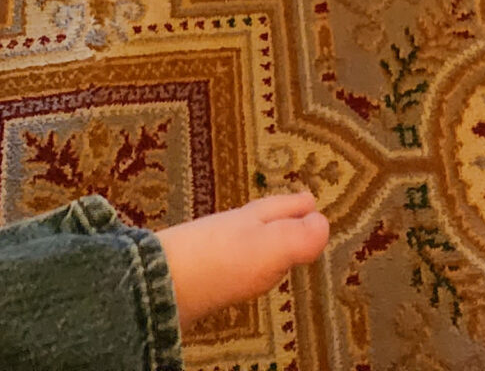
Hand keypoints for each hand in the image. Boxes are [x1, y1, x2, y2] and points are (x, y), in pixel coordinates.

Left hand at [157, 195, 327, 329]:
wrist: (160, 284)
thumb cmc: (220, 262)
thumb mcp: (268, 248)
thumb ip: (297, 238)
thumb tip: (324, 222)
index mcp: (254, 218)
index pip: (283, 206)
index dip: (299, 205)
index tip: (312, 200)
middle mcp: (233, 227)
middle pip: (263, 217)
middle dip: (281, 215)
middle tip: (298, 214)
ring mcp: (213, 248)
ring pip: (245, 236)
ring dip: (261, 237)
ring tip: (273, 245)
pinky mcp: (199, 273)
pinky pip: (230, 261)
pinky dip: (243, 262)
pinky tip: (240, 274)